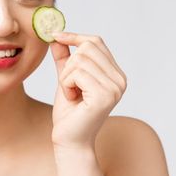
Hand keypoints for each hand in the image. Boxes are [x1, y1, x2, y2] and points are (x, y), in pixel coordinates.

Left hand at [49, 32, 126, 149]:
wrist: (70, 140)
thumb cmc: (69, 112)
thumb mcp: (66, 79)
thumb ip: (64, 59)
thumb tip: (57, 37)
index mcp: (115, 74)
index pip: (96, 41)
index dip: (75, 36)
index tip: (55, 36)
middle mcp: (120, 79)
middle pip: (87, 47)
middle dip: (68, 64)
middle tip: (68, 85)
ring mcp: (115, 88)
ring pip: (79, 61)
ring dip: (66, 77)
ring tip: (71, 94)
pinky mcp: (104, 96)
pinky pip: (77, 74)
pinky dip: (66, 85)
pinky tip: (72, 99)